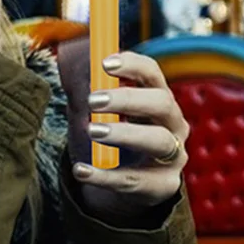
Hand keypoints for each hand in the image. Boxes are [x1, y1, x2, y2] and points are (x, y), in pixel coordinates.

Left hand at [58, 45, 188, 218]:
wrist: (117, 187)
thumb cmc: (109, 139)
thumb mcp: (95, 112)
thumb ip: (84, 85)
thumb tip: (69, 56)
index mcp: (158, 98)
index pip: (152, 73)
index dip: (132, 65)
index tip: (104, 63)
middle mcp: (173, 124)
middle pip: (162, 102)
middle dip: (129, 98)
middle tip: (93, 100)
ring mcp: (173, 156)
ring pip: (158, 141)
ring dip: (124, 133)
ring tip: (92, 130)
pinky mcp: (163, 186)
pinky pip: (135, 181)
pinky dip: (105, 176)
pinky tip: (81, 170)